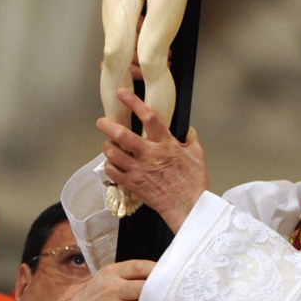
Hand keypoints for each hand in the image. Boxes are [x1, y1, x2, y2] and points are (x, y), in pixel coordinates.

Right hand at [25, 260, 161, 300]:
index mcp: (109, 274)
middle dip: (163, 291)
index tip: (169, 273)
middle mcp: (112, 290)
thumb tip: (152, 276)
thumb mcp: (102, 282)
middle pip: (146, 287)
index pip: (139, 266)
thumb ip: (124, 277)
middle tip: (176, 292)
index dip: (157, 269)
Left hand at [97, 88, 208, 232]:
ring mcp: (139, 170)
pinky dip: (109, 166)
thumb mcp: (198, 154)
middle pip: (122, 135)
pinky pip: (113, 172)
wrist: (189, 207)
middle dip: (108, 125)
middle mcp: (150, 155)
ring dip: (107, 147)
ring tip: (108, 144)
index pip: (148, 117)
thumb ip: (191, 139)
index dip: (134, 102)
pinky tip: (112, 163)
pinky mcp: (133, 185)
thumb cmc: (195, 182)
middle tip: (102, 121)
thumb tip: (188, 131)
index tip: (123, 93)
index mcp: (166, 144)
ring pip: (113, 154)